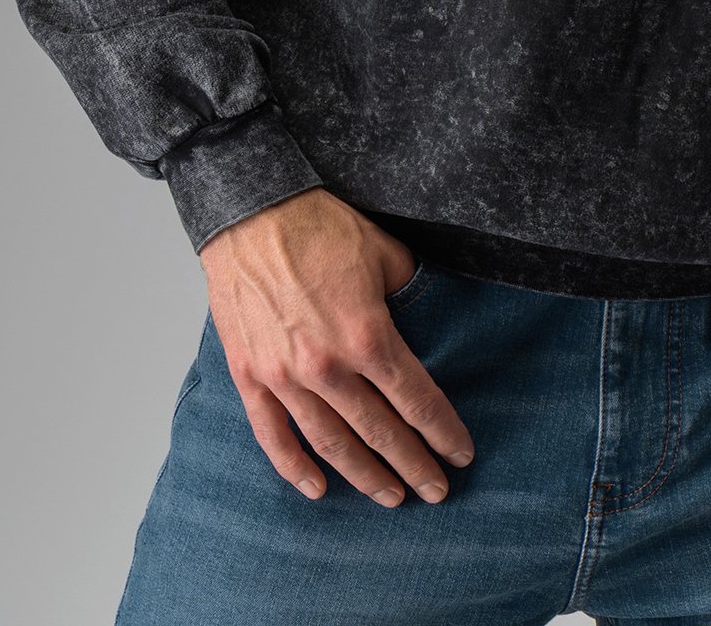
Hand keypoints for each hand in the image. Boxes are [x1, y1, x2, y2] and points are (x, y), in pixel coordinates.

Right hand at [198, 187, 475, 507]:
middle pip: (380, 432)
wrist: (251, 212)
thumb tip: (428, 319)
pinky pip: (273, 436)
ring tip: (391, 498)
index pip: (416, 399)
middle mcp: (327, 366)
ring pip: (332, 444)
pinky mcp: (250, 376)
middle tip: (436, 491)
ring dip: (364, 476)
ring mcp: (284, 376)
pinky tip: (318, 489)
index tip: (461, 454)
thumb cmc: (320, 226)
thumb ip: (410, 294)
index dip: (442, 431)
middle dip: (413, 465)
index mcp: (367, 335)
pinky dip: (294, 468)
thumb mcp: (385, 253)